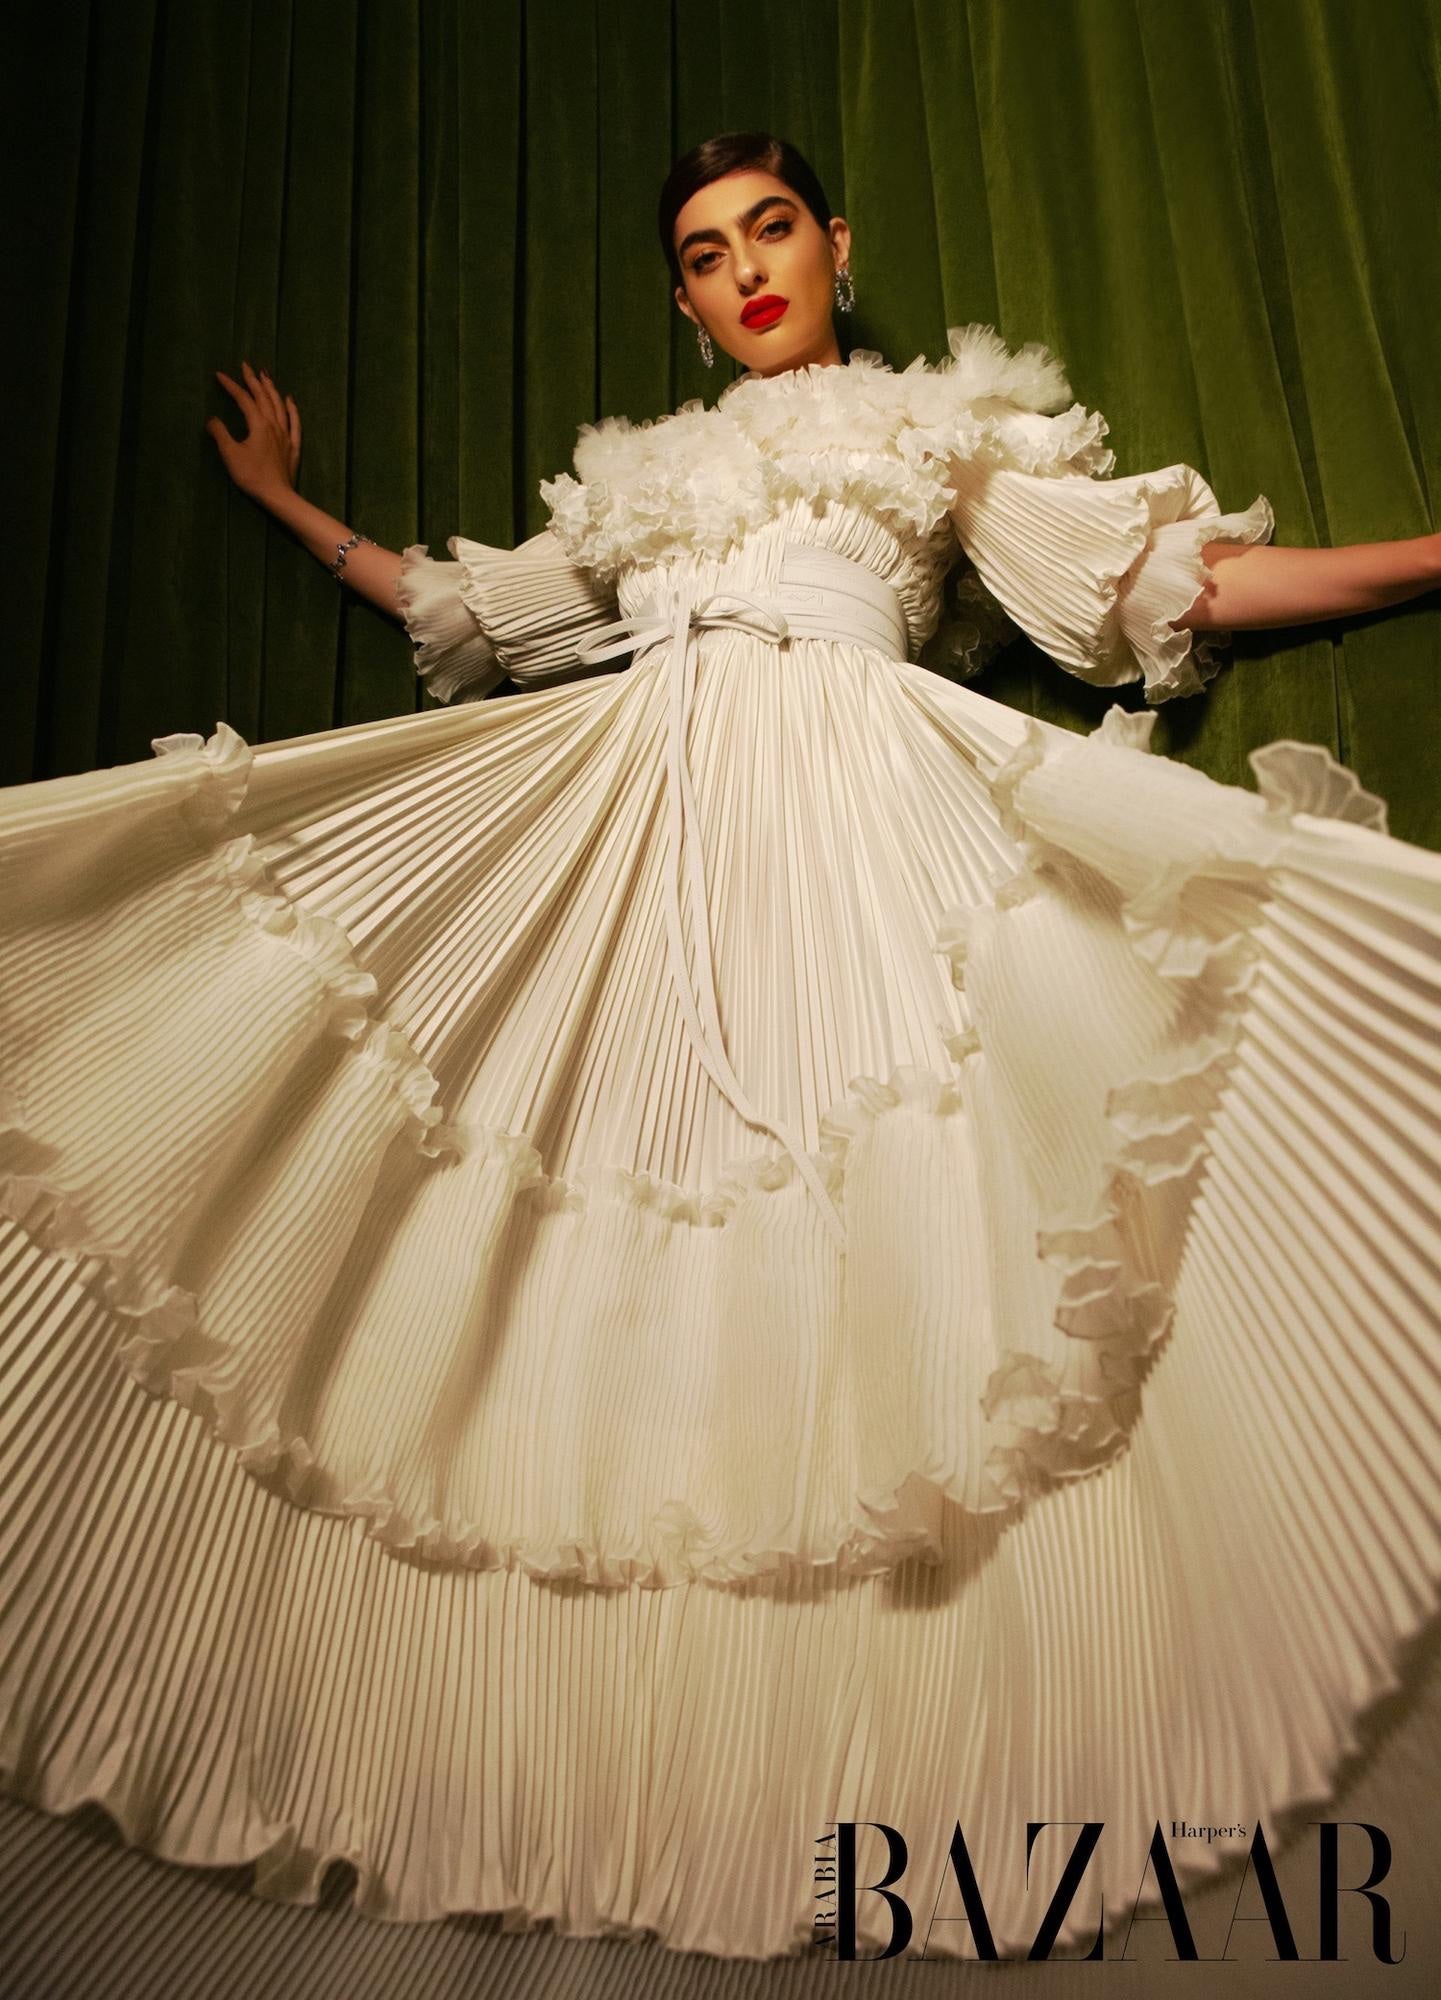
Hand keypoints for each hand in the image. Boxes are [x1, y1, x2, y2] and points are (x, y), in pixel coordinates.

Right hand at [206, 360, 301, 503]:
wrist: (278, 496)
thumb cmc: (252, 476)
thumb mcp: (230, 454)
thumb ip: (220, 434)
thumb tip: (212, 419)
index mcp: (258, 424)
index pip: (244, 399)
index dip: (232, 385)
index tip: (220, 375)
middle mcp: (274, 425)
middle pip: (263, 397)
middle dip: (253, 380)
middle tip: (246, 365)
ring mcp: (286, 435)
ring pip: (279, 405)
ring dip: (271, 388)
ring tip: (265, 375)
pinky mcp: (293, 446)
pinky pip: (295, 422)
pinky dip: (292, 408)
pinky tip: (290, 399)